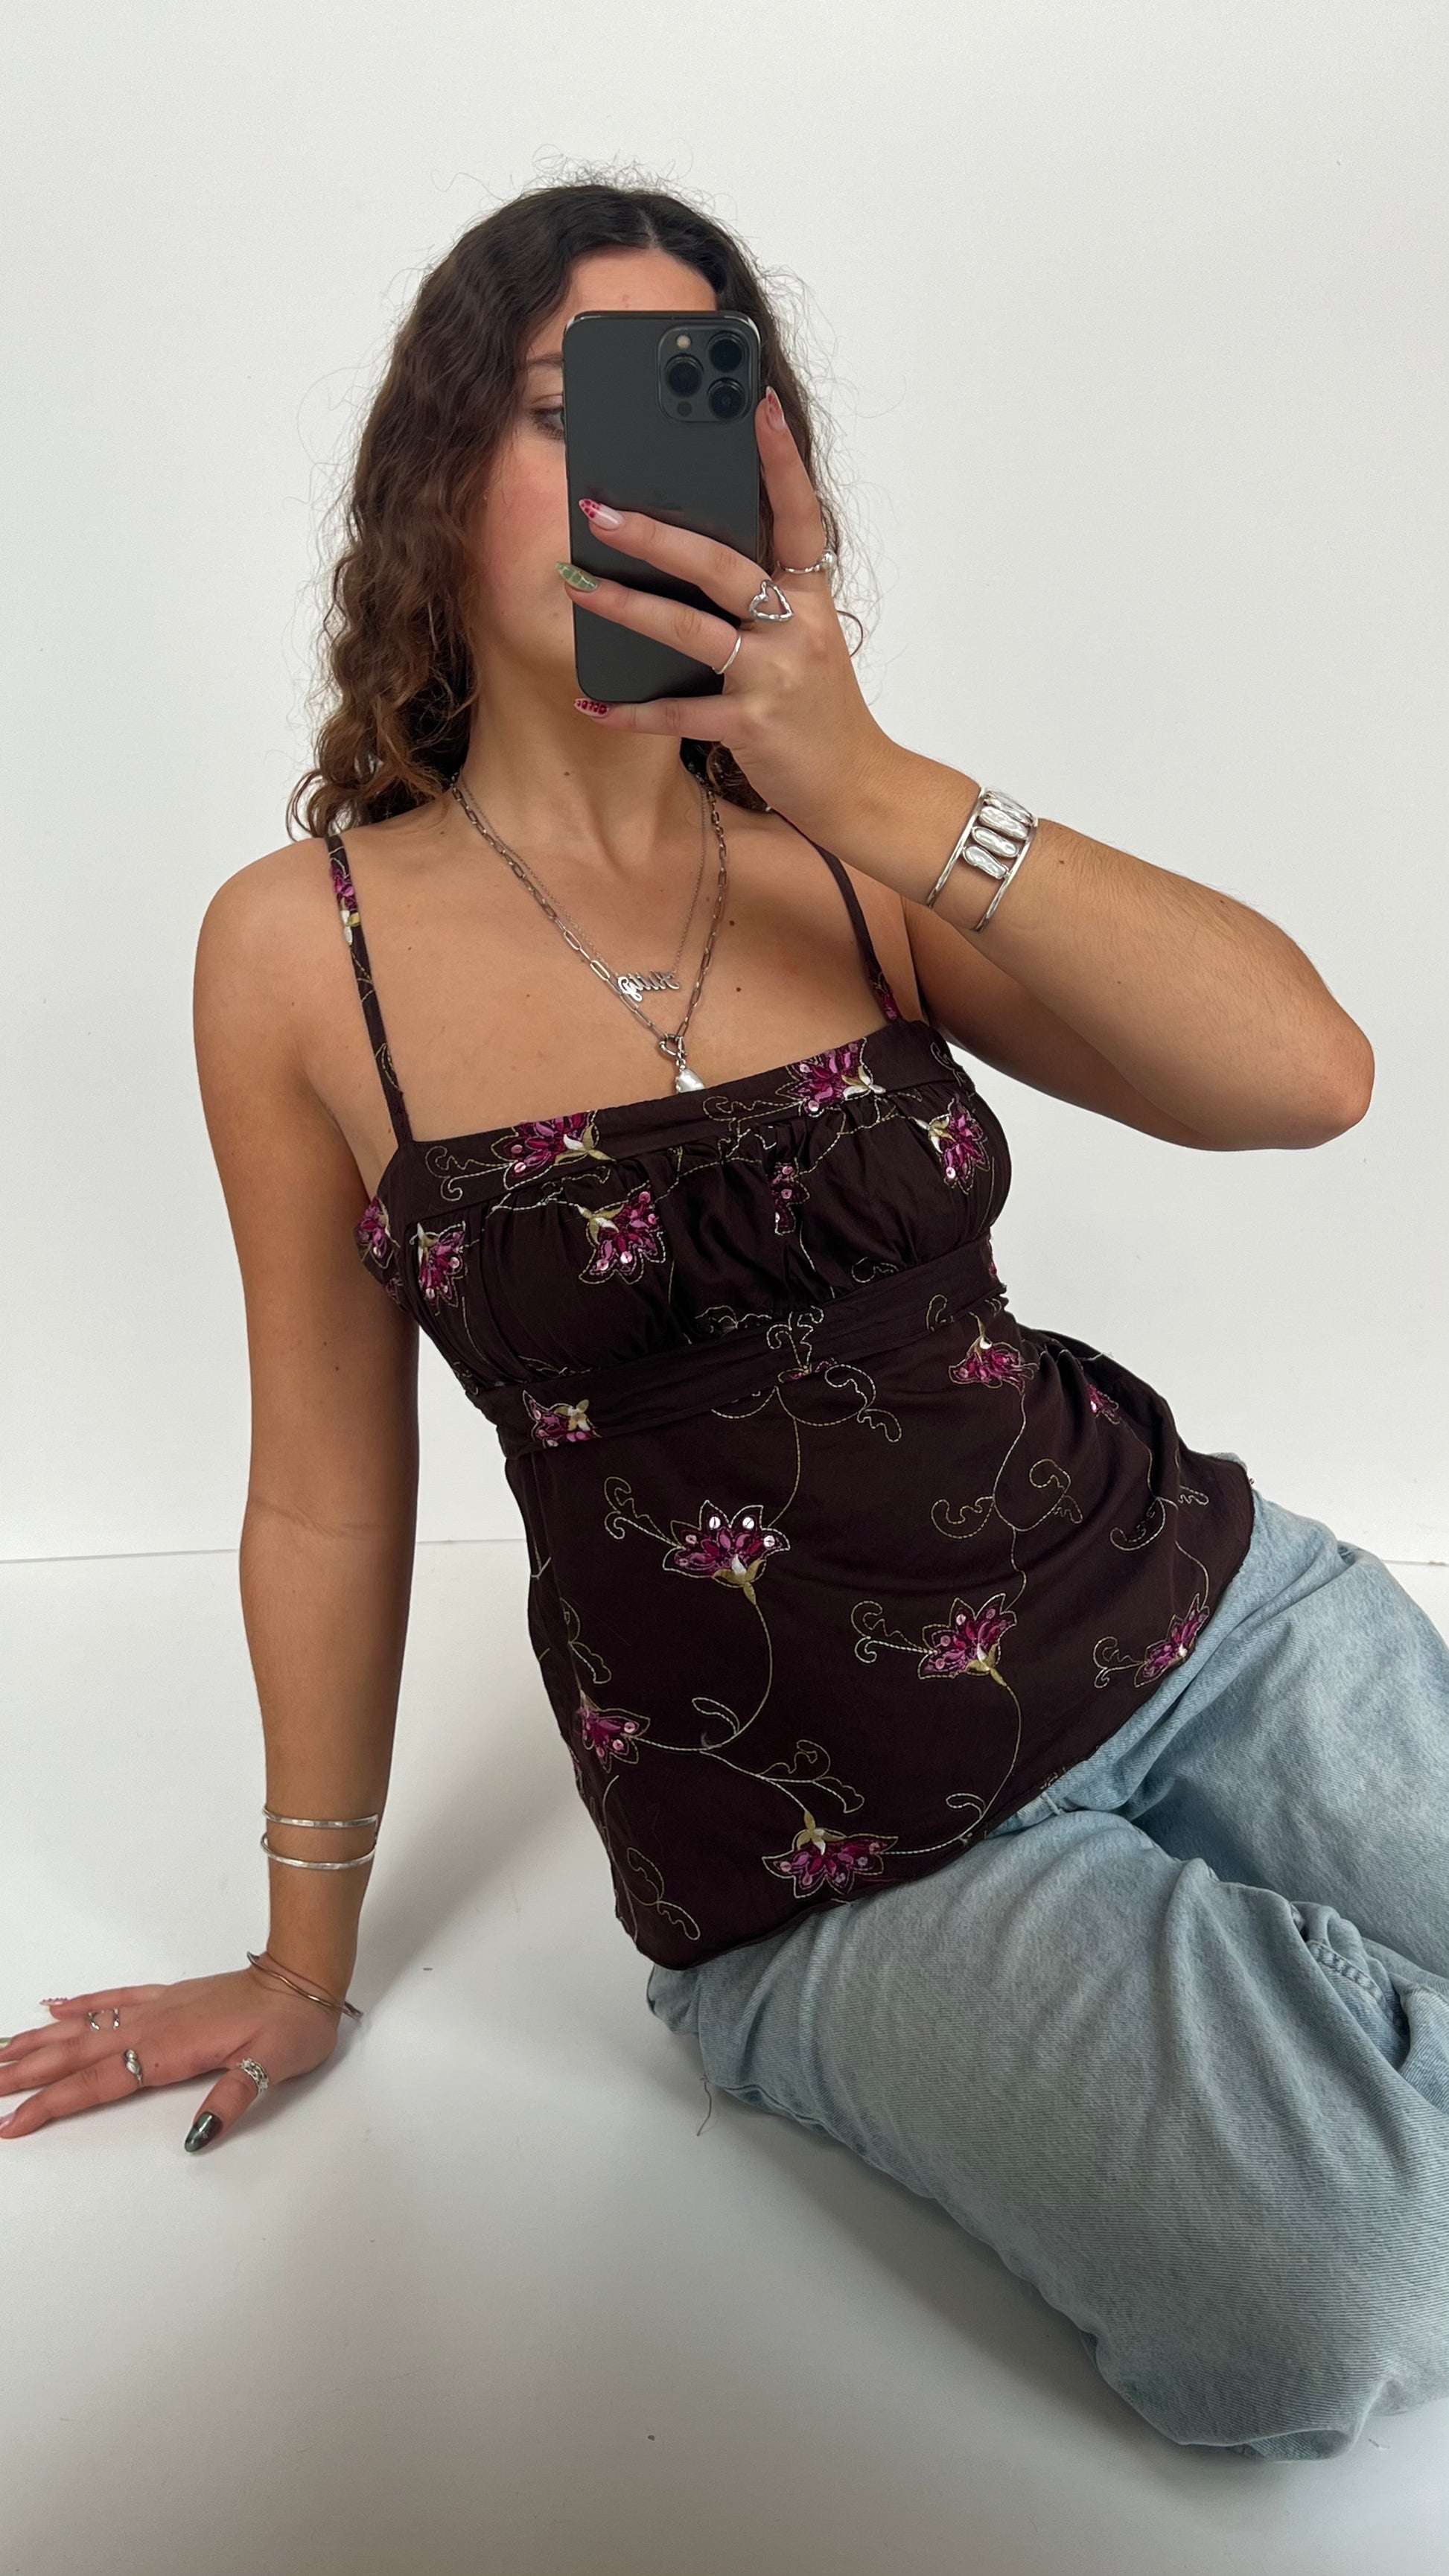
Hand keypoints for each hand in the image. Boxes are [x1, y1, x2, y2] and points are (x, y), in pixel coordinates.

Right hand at [0, 1965, 343, 2151]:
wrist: (304, 1979)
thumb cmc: (290, 2026)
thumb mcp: (272, 2069)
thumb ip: (231, 2102)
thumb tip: (199, 2138)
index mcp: (170, 2050)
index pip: (97, 2083)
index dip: (53, 2104)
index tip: (12, 2122)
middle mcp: (154, 2026)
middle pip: (76, 2055)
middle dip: (26, 2074)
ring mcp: (158, 2009)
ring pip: (86, 2027)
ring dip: (40, 2041)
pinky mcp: (168, 1997)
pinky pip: (114, 1998)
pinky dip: (81, 2003)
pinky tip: (53, 2007)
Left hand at [561, 385, 900, 851]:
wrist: (859, 787)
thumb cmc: (820, 709)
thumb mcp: (806, 641)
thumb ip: (766, 596)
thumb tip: (694, 551)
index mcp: (812, 599)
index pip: (801, 516)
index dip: (782, 460)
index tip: (759, 403)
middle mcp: (797, 629)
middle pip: (722, 566)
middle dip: (657, 535)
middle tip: (600, 508)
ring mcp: (776, 678)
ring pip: (692, 632)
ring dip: (628, 607)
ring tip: (577, 585)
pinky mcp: (753, 727)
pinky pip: (680, 713)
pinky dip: (632, 710)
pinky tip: (591, 700)